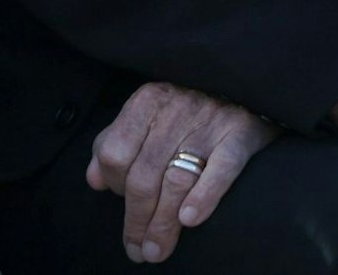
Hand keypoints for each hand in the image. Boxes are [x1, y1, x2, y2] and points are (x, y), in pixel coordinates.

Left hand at [85, 82, 277, 263]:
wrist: (242, 85)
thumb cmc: (186, 107)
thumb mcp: (145, 115)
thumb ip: (116, 143)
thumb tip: (94, 180)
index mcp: (146, 102)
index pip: (115, 151)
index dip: (114, 184)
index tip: (120, 204)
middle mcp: (174, 110)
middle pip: (144, 174)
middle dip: (137, 219)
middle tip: (137, 251)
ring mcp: (208, 123)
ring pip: (177, 180)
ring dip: (164, 223)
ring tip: (156, 251)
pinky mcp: (240, 134)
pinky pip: (221, 169)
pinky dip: (204, 196)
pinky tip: (189, 220)